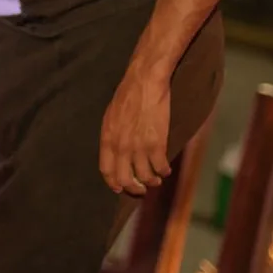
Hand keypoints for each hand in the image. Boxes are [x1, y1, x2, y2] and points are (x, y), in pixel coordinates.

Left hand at [99, 68, 171, 195]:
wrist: (144, 82)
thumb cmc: (127, 96)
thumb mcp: (111, 117)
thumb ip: (112, 136)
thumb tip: (116, 151)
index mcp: (107, 139)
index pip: (106, 170)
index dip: (114, 183)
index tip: (120, 188)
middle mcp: (121, 147)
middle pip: (124, 179)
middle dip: (134, 189)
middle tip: (141, 190)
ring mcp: (138, 147)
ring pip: (144, 177)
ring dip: (151, 181)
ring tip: (156, 180)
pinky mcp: (156, 143)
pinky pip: (160, 167)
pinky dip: (164, 171)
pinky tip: (166, 169)